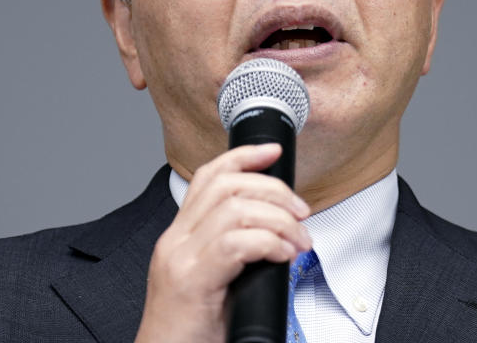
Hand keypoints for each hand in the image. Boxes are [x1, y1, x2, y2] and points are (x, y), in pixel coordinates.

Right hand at [134, 144, 311, 342]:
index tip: (272, 152)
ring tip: (298, 240)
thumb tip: (278, 236)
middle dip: (273, 189)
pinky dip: (268, 242)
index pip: (208, 177)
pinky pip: (236, 243)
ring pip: (235, 208)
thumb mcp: (212, 282)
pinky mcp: (192, 281)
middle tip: (301, 212)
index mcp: (180, 237)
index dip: (243, 156)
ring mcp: (180, 259)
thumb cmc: (191, 333)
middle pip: (226, 185)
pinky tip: (282, 255)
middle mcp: (176, 241)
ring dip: (279, 219)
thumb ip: (233, 253)